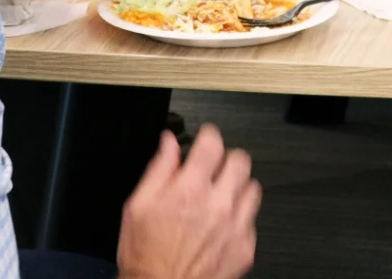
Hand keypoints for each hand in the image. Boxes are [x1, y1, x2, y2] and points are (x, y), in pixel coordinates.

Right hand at [118, 127, 259, 278]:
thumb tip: (168, 143)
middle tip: (214, 167)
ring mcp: (235, 228)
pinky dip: (241, 216)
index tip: (205, 139)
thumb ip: (158, 169)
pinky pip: (253, 219)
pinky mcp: (245, 248)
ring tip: (221, 195)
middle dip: (226, 158)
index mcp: (189, 191)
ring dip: (238, 186)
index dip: (208, 135)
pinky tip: (224, 222)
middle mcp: (217, 206)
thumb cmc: (146, 256)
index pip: (212, 143)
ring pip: (252, 188)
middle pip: (240, 160)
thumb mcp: (138, 206)